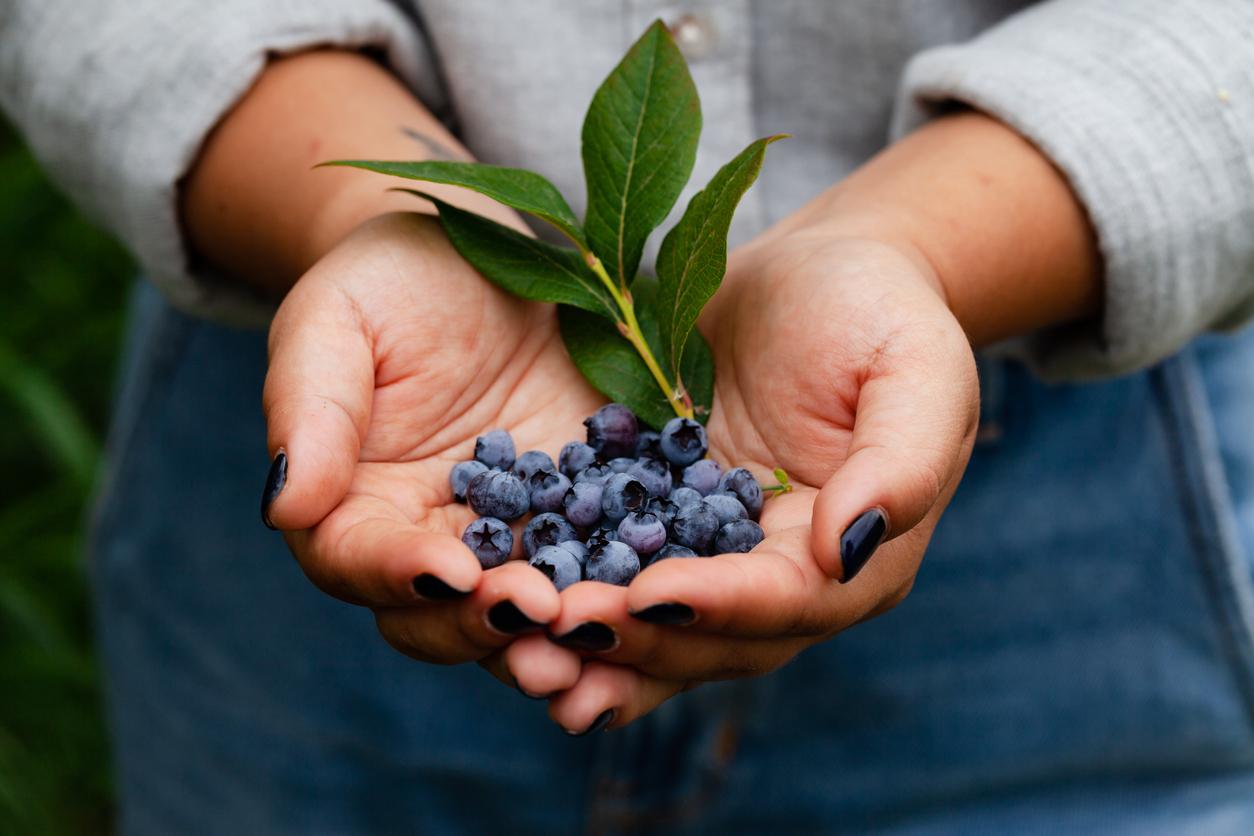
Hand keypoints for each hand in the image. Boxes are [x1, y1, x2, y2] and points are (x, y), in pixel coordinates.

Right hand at [261, 212, 598, 697]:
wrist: (488, 254)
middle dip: (487, 624)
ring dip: (557, 640)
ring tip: (596, 641)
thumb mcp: (337, 319)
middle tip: (537, 613)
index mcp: (355, 504)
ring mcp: (516, 536)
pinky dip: (623, 595)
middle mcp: (432, 539)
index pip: (358, 560)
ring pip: (524, 614)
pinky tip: (658, 602)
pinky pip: (603, 569)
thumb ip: (309, 408)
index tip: (448, 570)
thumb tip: (285, 505)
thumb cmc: (392, 277)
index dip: (398, 574)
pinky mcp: (586, 516)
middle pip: (442, 614)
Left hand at [543, 231, 979, 731]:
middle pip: (714, 636)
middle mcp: (786, 578)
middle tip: (561, 628)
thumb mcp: (916, 370)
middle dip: (639, 639)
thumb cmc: (879, 312)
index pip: (788, 601)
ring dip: (595, 646)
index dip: (721, 605)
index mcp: (856, 557)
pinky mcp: (661, 523)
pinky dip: (571, 597)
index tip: (650, 595)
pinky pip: (615, 572)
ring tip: (524, 648)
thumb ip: (903, 463)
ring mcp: (718, 557)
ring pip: (659, 627)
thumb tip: (849, 549)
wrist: (819, 274)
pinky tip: (508, 608)